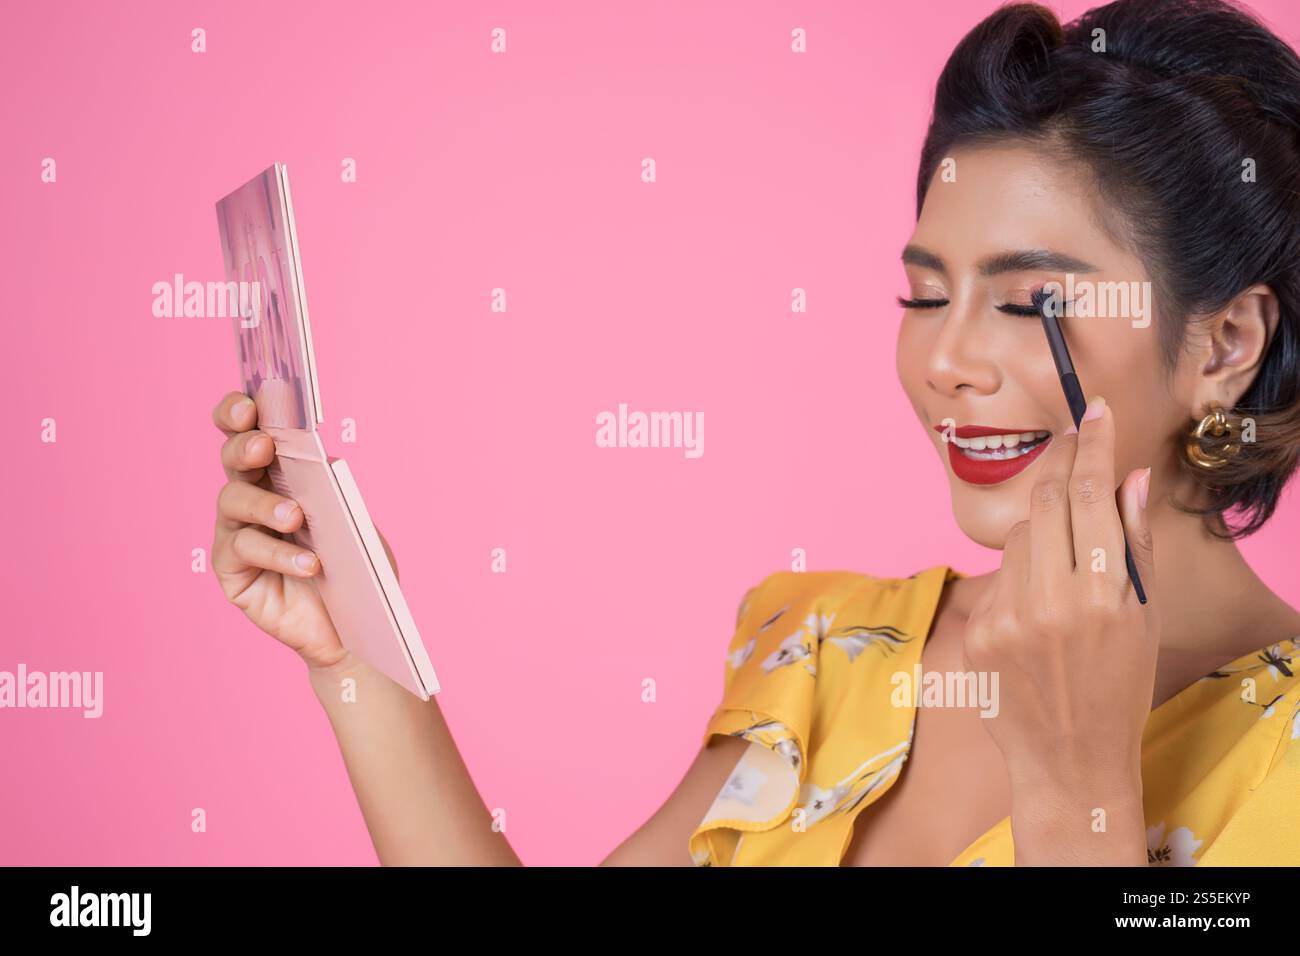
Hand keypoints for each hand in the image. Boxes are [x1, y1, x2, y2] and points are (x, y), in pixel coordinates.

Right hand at [210, 391, 348, 671]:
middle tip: (264, 446)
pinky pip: (243, 550)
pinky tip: (309, 563)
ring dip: (265, 504)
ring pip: (233, 501)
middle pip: (232, 458)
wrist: (359, 628)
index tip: (251, 403)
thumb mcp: (355, 521)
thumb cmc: (358, 568)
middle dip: (244, 446)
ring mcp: (236, 532)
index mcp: (281, 474)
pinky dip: (278, 553)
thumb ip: (333, 490)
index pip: (249, 431)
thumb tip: (319, 460)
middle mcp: (251, 497)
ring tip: (296, 517)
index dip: (240, 412)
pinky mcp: (232, 571)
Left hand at [962, 395, 1157, 863]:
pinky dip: (1019, 576)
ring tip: (1064, 560)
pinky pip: (998, 578)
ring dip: (1040, 530)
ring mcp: (1008, 619)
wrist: (1069, 761)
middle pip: (1046, 504)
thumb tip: (1128, 479)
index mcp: (1106, 597)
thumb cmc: (1116, 687)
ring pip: (1017, 538)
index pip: (1092, 497)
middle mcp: (1053, 603)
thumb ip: (1134, 546)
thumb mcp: (1142, 620)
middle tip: (1071, 441)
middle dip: (1059, 467)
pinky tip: (1036, 607)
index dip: (1091, 446)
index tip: (1093, 412)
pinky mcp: (978, 634)